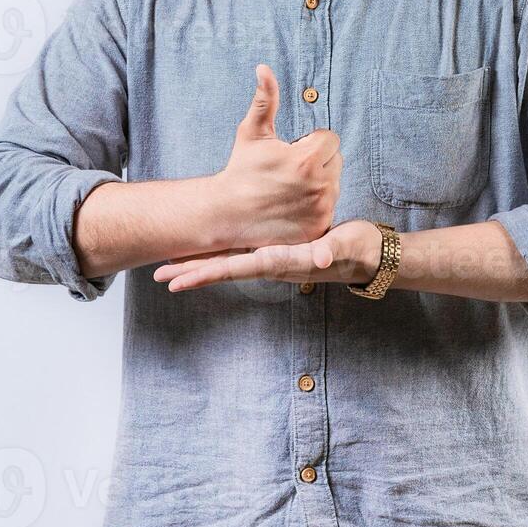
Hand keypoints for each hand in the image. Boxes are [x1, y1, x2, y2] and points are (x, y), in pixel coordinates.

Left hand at [154, 219, 381, 292]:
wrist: (369, 255)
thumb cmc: (358, 248)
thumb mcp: (346, 246)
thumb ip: (333, 251)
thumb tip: (320, 257)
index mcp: (282, 260)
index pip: (236, 268)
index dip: (206, 273)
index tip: (178, 280)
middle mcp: (272, 263)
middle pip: (224, 269)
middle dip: (191, 272)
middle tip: (158, 274)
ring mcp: (273, 260)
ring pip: (229, 263)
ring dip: (200, 265)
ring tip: (171, 265)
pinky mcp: (277, 252)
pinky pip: (241, 255)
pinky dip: (219, 256)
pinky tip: (207, 252)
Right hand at [213, 63, 342, 249]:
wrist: (227, 214)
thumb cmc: (241, 169)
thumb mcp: (252, 132)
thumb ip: (265, 99)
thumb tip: (264, 68)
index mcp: (308, 160)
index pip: (330, 139)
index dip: (309, 143)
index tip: (290, 153)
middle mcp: (320, 186)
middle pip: (335, 161)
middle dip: (317, 162)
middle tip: (288, 172)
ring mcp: (322, 210)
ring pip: (334, 184)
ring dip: (318, 183)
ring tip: (290, 189)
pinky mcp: (319, 228)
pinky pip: (330, 207)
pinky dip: (316, 206)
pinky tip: (293, 206)